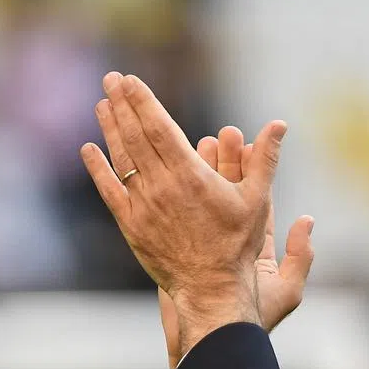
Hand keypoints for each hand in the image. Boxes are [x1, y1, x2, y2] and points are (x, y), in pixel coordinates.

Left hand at [80, 72, 310, 356]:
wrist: (212, 288)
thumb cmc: (238, 245)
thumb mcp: (258, 200)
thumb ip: (265, 159)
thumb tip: (279, 125)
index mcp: (191, 176)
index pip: (160, 128)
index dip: (143, 101)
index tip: (130, 81)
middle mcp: (162, 187)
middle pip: (136, 137)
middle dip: (122, 105)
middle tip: (111, 79)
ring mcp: (143, 206)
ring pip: (121, 159)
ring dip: (110, 129)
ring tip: (101, 104)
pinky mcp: (131, 225)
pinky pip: (110, 190)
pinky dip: (98, 168)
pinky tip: (90, 149)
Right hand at [157, 126, 314, 368]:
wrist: (213, 340)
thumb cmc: (250, 323)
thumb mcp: (286, 291)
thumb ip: (300, 257)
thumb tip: (307, 219)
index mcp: (252, 248)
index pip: (253, 199)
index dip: (248, 169)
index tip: (243, 140)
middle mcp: (227, 243)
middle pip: (224, 193)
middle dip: (221, 162)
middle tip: (219, 132)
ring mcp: (201, 246)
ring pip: (198, 201)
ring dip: (195, 171)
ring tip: (194, 139)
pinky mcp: (178, 253)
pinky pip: (174, 216)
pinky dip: (169, 193)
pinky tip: (162, 168)